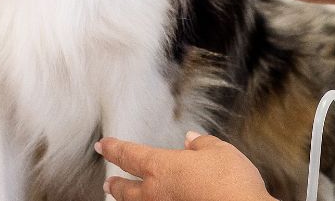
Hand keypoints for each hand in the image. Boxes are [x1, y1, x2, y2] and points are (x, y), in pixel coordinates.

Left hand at [97, 132, 275, 200]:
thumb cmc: (232, 183)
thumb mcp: (219, 151)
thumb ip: (202, 144)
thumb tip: (192, 140)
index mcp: (162, 167)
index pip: (129, 155)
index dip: (114, 148)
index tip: (103, 145)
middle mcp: (158, 192)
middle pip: (127, 190)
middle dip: (116, 184)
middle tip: (108, 182)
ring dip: (130, 200)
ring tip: (123, 198)